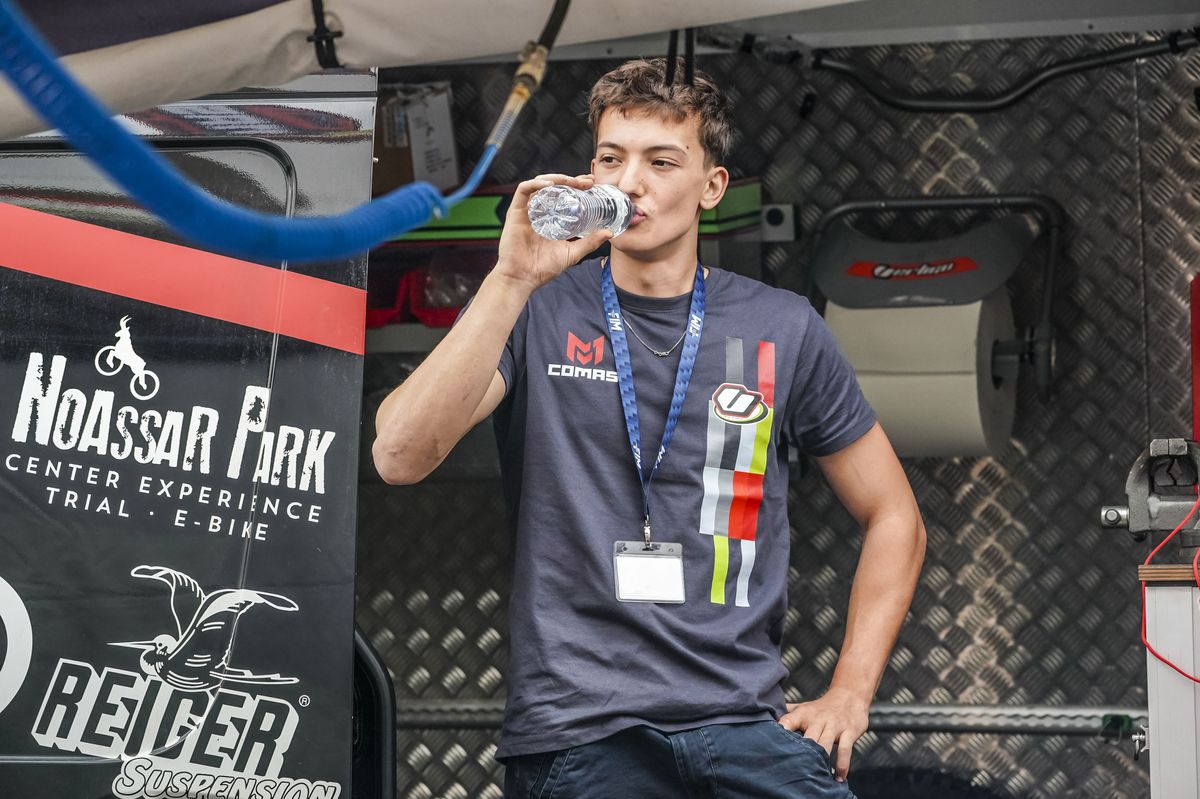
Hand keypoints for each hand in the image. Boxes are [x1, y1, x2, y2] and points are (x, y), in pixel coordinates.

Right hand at [494, 173, 614, 290]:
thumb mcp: (572, 253)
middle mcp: (539, 211)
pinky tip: (550, 185)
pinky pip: (523, 190)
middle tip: (587, 182)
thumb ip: (589, 242)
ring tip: (571, 181)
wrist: (523, 279)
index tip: (592, 183)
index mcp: (551, 218)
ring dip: (557, 178)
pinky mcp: (515, 212)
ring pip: (540, 183)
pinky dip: (536, 183)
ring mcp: (526, 210)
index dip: (577, 185)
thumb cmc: (544, 268)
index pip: (564, 194)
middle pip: (554, 185)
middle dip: (571, 179)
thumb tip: (610, 232)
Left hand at [778, 687, 868, 782]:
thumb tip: (764, 719)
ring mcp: (834, 725)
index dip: (780, 732)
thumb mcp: (803, 707)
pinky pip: (844, 749)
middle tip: (794, 768)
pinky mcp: (849, 732)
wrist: (849, 696)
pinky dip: (842, 764)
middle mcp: (817, 719)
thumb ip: (787, 714)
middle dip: (802, 752)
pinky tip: (839, 777)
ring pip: (825, 743)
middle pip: (807, 737)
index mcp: (803, 714)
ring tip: (815, 775)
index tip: (772, 745)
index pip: (787, 721)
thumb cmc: (821, 707)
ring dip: (821, 760)